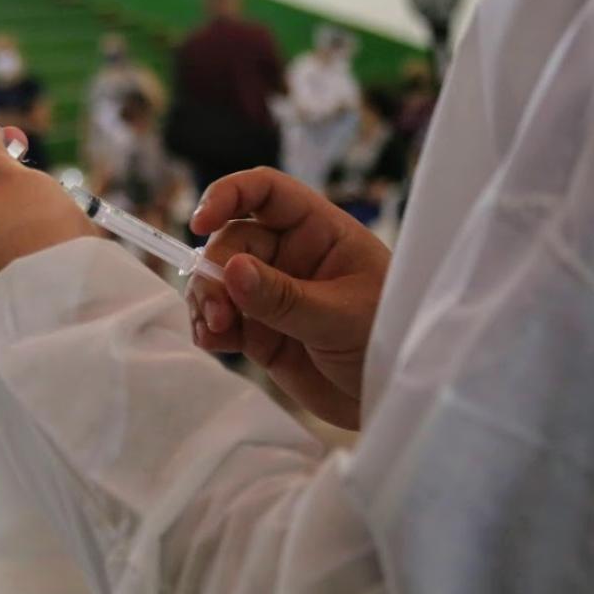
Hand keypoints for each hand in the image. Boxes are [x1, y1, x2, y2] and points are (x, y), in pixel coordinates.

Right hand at [187, 168, 389, 429]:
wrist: (392, 401)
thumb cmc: (388, 343)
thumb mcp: (340, 317)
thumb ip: (283, 296)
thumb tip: (230, 269)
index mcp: (320, 232)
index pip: (267, 192)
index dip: (229, 195)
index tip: (200, 222)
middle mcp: (291, 255)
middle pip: (234, 240)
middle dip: (215, 271)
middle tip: (216, 310)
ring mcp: (273, 294)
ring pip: (220, 280)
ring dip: (206, 299)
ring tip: (212, 331)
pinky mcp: (261, 331)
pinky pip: (222, 319)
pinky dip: (209, 328)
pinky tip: (212, 341)